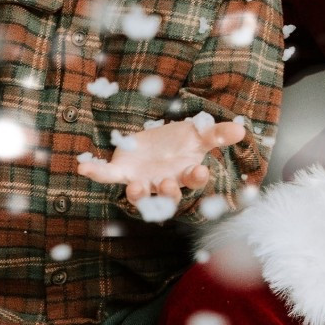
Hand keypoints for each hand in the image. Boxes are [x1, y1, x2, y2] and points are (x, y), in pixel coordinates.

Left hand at [76, 113, 245, 212]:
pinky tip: (83, 167)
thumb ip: (218, 134)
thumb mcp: (199, 134)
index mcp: (184, 174)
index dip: (196, 177)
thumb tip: (241, 129)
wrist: (155, 143)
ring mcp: (142, 181)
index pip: (193, 180)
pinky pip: (108, 177)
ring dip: (139, 194)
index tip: (200, 169)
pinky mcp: (122, 173)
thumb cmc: (180, 142)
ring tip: (137, 187)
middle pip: (168, 194)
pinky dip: (96, 172)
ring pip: (140, 195)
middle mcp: (164, 183)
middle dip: (168, 191)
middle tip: (168, 183)